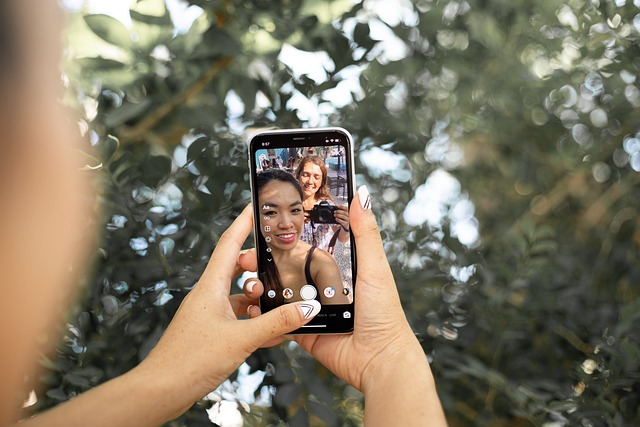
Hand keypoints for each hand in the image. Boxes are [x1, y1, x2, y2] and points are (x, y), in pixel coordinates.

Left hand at [136, 205, 320, 411]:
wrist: (161, 390)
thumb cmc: (190, 361)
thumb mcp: (241, 339)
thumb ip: (276, 322)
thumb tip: (306, 308)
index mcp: (211, 286)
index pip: (229, 243)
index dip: (244, 222)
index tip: (256, 205)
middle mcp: (209, 296)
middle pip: (236, 268)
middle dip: (259, 266)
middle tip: (279, 265)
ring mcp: (209, 314)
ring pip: (239, 296)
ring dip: (259, 298)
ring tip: (281, 302)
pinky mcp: (211, 333)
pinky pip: (238, 319)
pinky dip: (255, 321)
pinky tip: (273, 333)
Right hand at [246, 192, 419, 390]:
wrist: (378, 359)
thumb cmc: (383, 313)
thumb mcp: (374, 267)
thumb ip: (365, 232)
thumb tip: (362, 193)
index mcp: (338, 269)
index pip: (307, 247)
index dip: (285, 237)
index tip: (265, 225)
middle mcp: (321, 287)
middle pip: (286, 268)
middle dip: (264, 261)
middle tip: (246, 255)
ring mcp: (310, 309)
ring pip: (277, 293)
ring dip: (260, 286)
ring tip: (246, 279)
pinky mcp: (302, 330)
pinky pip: (278, 321)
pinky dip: (264, 315)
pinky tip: (251, 306)